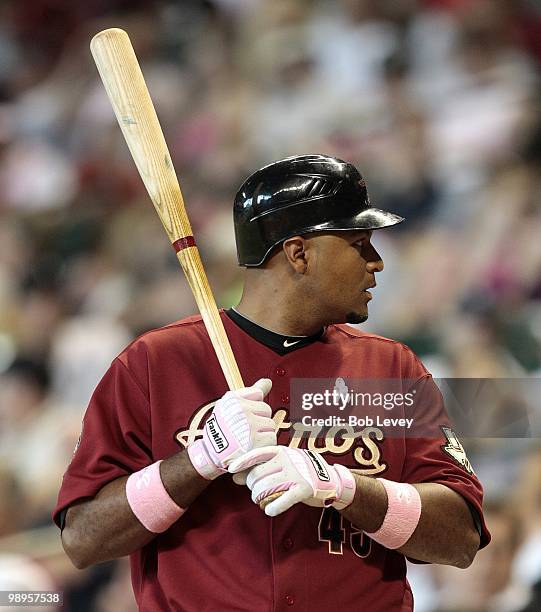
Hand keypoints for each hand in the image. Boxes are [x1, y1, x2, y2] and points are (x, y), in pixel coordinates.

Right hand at [187, 379, 274, 479]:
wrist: (210, 453)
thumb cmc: (222, 427)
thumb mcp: (230, 404)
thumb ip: (250, 392)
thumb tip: (268, 381)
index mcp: (234, 399)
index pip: (258, 393)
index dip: (253, 406)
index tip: (246, 414)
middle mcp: (242, 410)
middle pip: (266, 410)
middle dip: (259, 418)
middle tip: (246, 428)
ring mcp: (249, 426)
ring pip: (270, 424)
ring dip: (263, 432)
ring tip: (249, 437)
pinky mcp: (255, 441)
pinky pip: (271, 438)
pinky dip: (265, 444)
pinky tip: (253, 446)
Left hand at [228, 446, 355, 516]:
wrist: (331, 479)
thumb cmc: (301, 471)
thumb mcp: (283, 463)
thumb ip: (262, 467)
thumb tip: (235, 476)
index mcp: (282, 451)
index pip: (258, 454)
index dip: (243, 462)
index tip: (231, 470)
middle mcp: (288, 460)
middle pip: (258, 475)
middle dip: (252, 486)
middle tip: (257, 492)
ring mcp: (297, 474)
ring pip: (266, 488)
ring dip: (259, 499)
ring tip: (262, 502)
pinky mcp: (304, 489)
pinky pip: (282, 500)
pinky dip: (273, 508)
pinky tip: (270, 510)